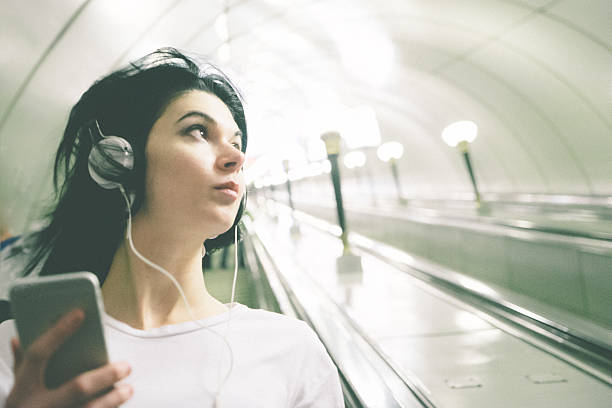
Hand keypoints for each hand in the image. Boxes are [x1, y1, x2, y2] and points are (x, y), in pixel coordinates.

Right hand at [6, 309, 132, 407]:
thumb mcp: (16, 391)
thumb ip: (21, 365)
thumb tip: (21, 338)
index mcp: (22, 389)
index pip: (38, 354)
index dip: (58, 332)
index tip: (80, 313)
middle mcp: (37, 407)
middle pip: (78, 387)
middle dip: (105, 375)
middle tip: (126, 366)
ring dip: (114, 399)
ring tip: (128, 388)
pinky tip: (118, 404)